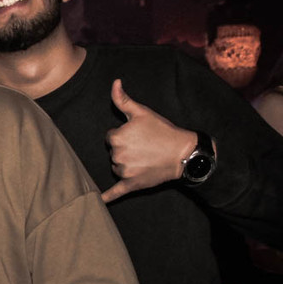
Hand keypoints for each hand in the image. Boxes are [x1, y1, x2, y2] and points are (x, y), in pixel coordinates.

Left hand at [102, 79, 197, 203]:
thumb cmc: (162, 131)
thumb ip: (123, 99)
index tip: (139, 136)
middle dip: (125, 149)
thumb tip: (114, 82)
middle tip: (144, 147)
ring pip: (117, 167)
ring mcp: (124, 171)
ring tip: (146, 158)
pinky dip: (107, 197)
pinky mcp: (131, 184)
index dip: (124, 135)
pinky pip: (115, 192)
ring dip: (126, 164)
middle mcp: (117, 155)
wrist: (184, 153)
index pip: (111, 137)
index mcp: (116, 138)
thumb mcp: (142, 112)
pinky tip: (99, 201)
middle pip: (113, 152)